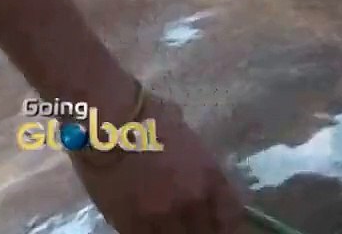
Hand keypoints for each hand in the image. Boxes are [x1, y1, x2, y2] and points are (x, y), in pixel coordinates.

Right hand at [70, 94, 246, 232]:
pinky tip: (154, 230)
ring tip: (176, 228)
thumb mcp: (190, 141)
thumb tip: (201, 180)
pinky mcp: (132, 224)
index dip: (228, 227)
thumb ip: (200, 167)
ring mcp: (163, 216)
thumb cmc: (150, 119)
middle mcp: (193, 201)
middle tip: (199, 228)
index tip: (223, 227)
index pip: (231, 216)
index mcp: (210, 177)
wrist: (110, 125)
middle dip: (206, 232)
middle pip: (208, 233)